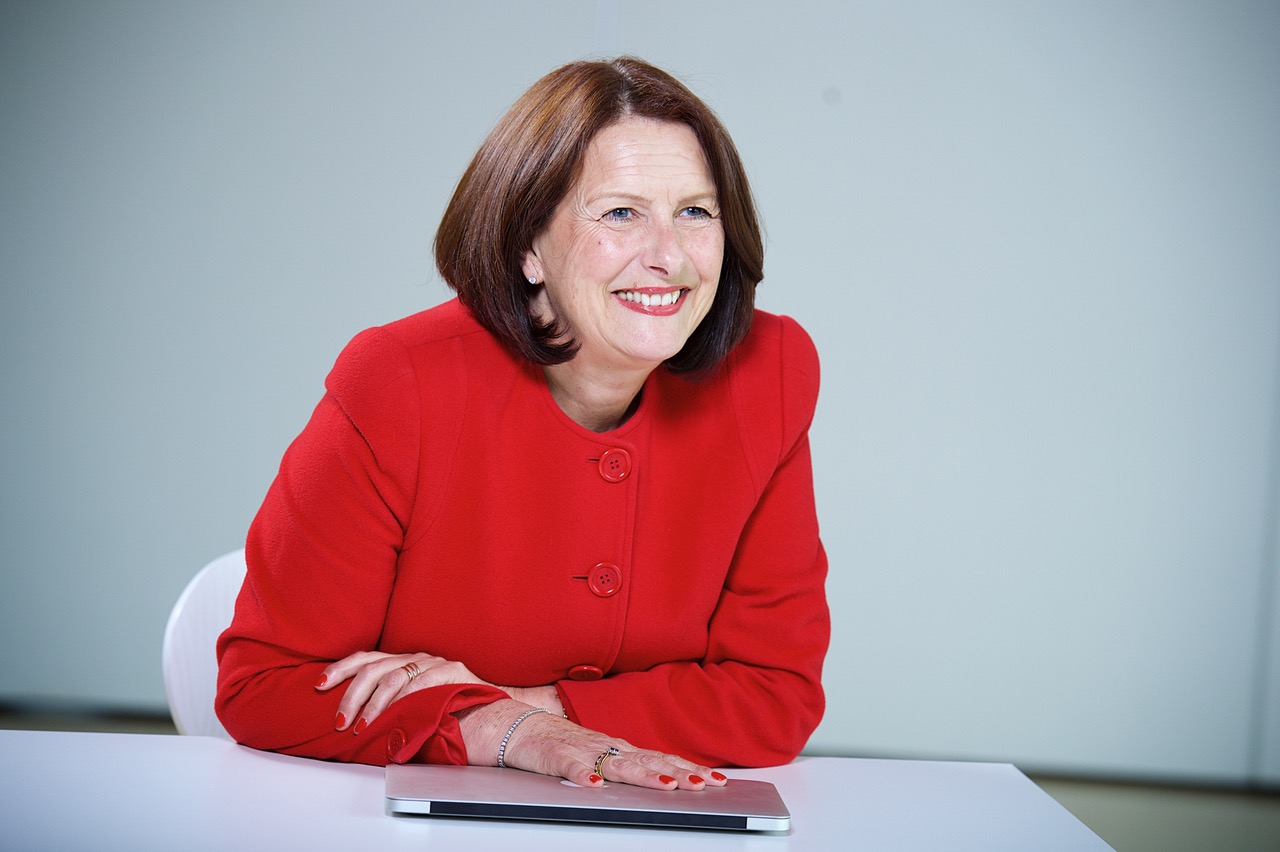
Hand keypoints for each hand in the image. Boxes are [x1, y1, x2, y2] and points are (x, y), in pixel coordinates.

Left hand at [316, 650, 496, 733]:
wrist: (492, 707)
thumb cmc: (449, 708)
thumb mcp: (414, 702)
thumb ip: (391, 704)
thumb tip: (353, 720)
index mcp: (403, 662)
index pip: (365, 658)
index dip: (340, 669)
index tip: (319, 685)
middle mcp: (415, 658)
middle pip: (373, 668)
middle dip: (350, 695)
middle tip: (339, 721)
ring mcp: (433, 663)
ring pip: (393, 677)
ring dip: (373, 704)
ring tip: (362, 725)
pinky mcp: (450, 671)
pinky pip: (419, 684)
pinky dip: (402, 702)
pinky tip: (392, 716)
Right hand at [459, 699, 728, 791]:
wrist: (517, 727)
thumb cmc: (562, 744)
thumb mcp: (601, 755)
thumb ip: (630, 765)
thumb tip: (669, 776)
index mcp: (618, 747)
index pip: (659, 758)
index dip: (687, 768)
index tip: (714, 780)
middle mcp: (605, 746)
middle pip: (646, 761)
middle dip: (676, 773)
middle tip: (702, 784)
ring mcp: (581, 749)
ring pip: (616, 763)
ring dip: (642, 774)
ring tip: (666, 785)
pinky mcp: (553, 754)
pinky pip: (569, 765)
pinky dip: (582, 773)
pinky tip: (594, 784)